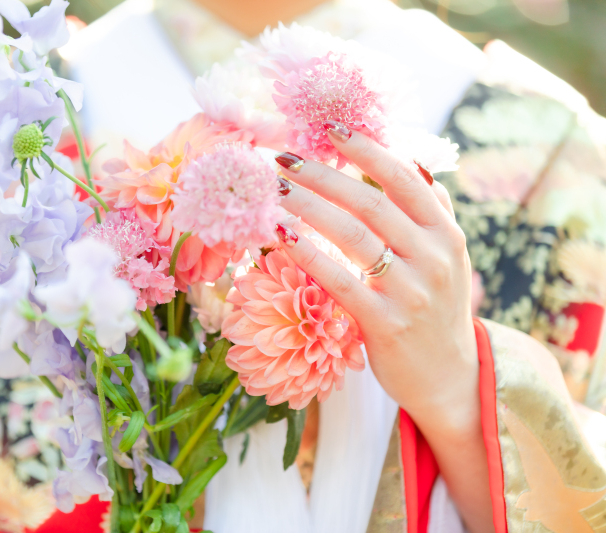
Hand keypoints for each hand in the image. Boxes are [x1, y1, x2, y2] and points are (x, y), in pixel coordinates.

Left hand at [274, 125, 492, 531]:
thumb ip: (431, 213)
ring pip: (353, 235)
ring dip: (308, 206)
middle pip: (370, 201)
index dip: (366, 149)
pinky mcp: (386, 324)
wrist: (451, 378)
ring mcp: (412, 291)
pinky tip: (281, 235)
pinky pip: (339, 280)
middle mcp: (434, 256)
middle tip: (283, 158)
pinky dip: (308, 253)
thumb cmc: (437, 311)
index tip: (330, 128)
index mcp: (446, 233)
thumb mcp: (447, 259)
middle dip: (323, 175)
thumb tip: (414, 163)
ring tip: (275, 190)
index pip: (405, 177)